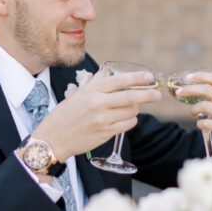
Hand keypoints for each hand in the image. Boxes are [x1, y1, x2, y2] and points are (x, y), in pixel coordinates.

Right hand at [33, 70, 160, 160]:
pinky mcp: (105, 133)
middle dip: (148, 95)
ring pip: (131, 112)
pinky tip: (124, 119)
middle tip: (158, 95)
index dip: (137, 78)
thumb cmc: (64, 114)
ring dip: (136, 109)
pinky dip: (130, 120)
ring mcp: (102, 120)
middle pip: (131, 97)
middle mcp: (98, 103)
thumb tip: (109, 72)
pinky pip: (127, 125)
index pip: (120, 81)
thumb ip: (95, 83)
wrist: (53, 138)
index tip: (149, 76)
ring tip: (132, 108)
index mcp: (92, 90)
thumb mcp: (78, 94)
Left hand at [177, 71, 211, 152]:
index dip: (200, 76)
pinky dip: (200, 124)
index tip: (187, 77)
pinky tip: (200, 125)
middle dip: (189, 89)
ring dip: (193, 109)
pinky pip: (206, 123)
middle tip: (179, 92)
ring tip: (191, 113)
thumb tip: (201, 87)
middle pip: (206, 89)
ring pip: (204, 106)